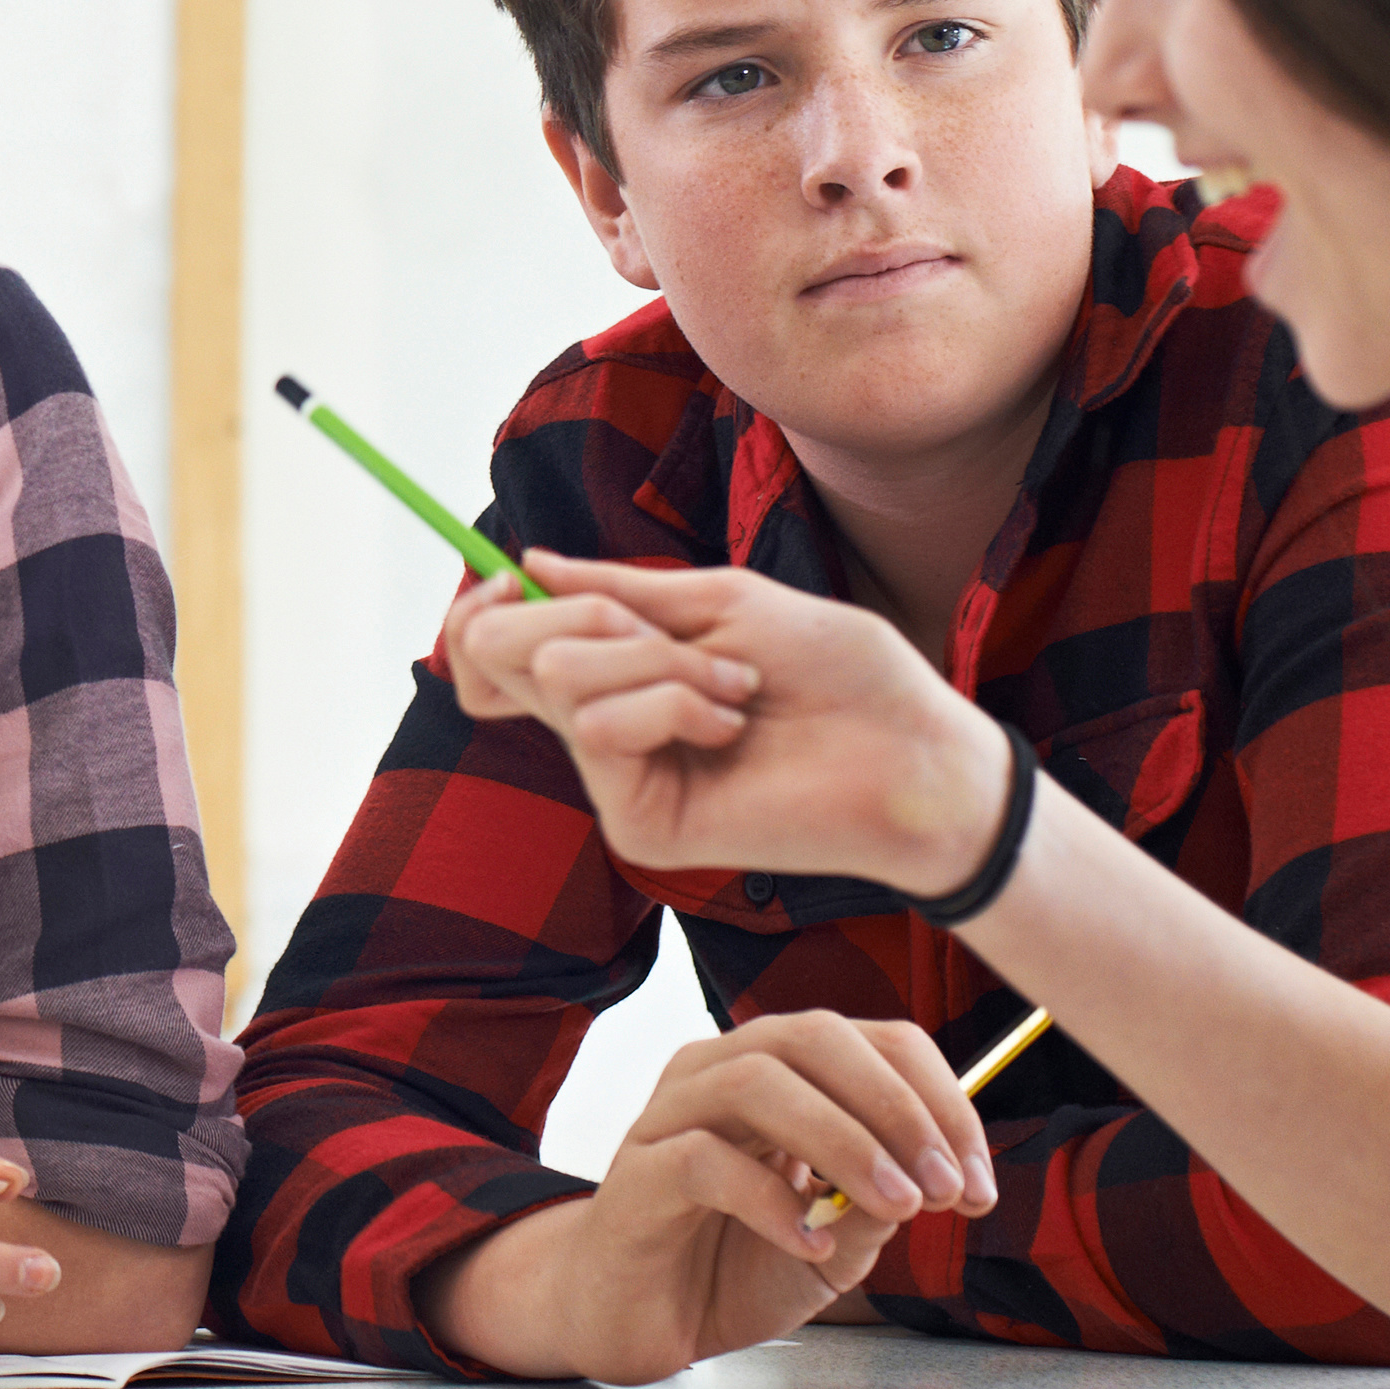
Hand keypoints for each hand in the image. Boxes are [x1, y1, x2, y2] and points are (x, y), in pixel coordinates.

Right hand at [429, 1012, 998, 1385]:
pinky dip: (770, 1200)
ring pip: (756, 1081)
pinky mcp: (637, 1174)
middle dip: (898, 1107)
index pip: (871, 1042)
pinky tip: (808, 1245)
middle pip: (813, 1037)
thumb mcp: (835, 1244)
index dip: (939, 1101)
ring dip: (844, 1140)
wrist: (633, 1320)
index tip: (980, 1181)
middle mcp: (720, 1072)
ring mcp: (671, 1116)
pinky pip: (702, 1159)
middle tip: (948, 1186)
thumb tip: (944, 1176)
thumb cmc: (730, 1266)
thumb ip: (878, 1203)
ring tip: (898, 1207)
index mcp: (779, 1074)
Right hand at [463, 554, 1018, 898]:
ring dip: (656, 660)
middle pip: (497, 653)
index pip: (493, 651)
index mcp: (617, 676)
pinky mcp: (639, 825)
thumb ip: (618, 592)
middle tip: (668, 633)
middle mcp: (603, 730)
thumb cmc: (838, 673)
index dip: (478, 609)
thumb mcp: (719, 602)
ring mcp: (618, 781)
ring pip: (557, 680)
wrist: (911, 747)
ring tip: (734, 686)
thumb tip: (527, 564)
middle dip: (580, 612)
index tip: (507, 578)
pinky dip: (672, 701)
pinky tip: (732, 722)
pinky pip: (601, 729)